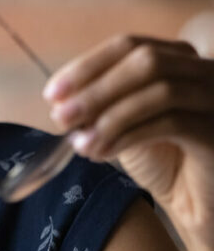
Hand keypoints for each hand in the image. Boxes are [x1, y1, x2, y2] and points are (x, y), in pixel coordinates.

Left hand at [44, 35, 213, 236]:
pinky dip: (127, 136)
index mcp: (179, 58)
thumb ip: (100, 103)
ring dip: (109, 116)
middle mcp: (205, 71)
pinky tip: (102, 152)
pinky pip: (171, 123)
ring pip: (159, 90)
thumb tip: (60, 101)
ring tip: (79, 143)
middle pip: (145, 61)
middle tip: (60, 117)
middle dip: (95, 89)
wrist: (201, 205)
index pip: (128, 45)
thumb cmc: (164, 160)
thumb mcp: (124, 121)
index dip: (86, 67)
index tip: (52, 94)